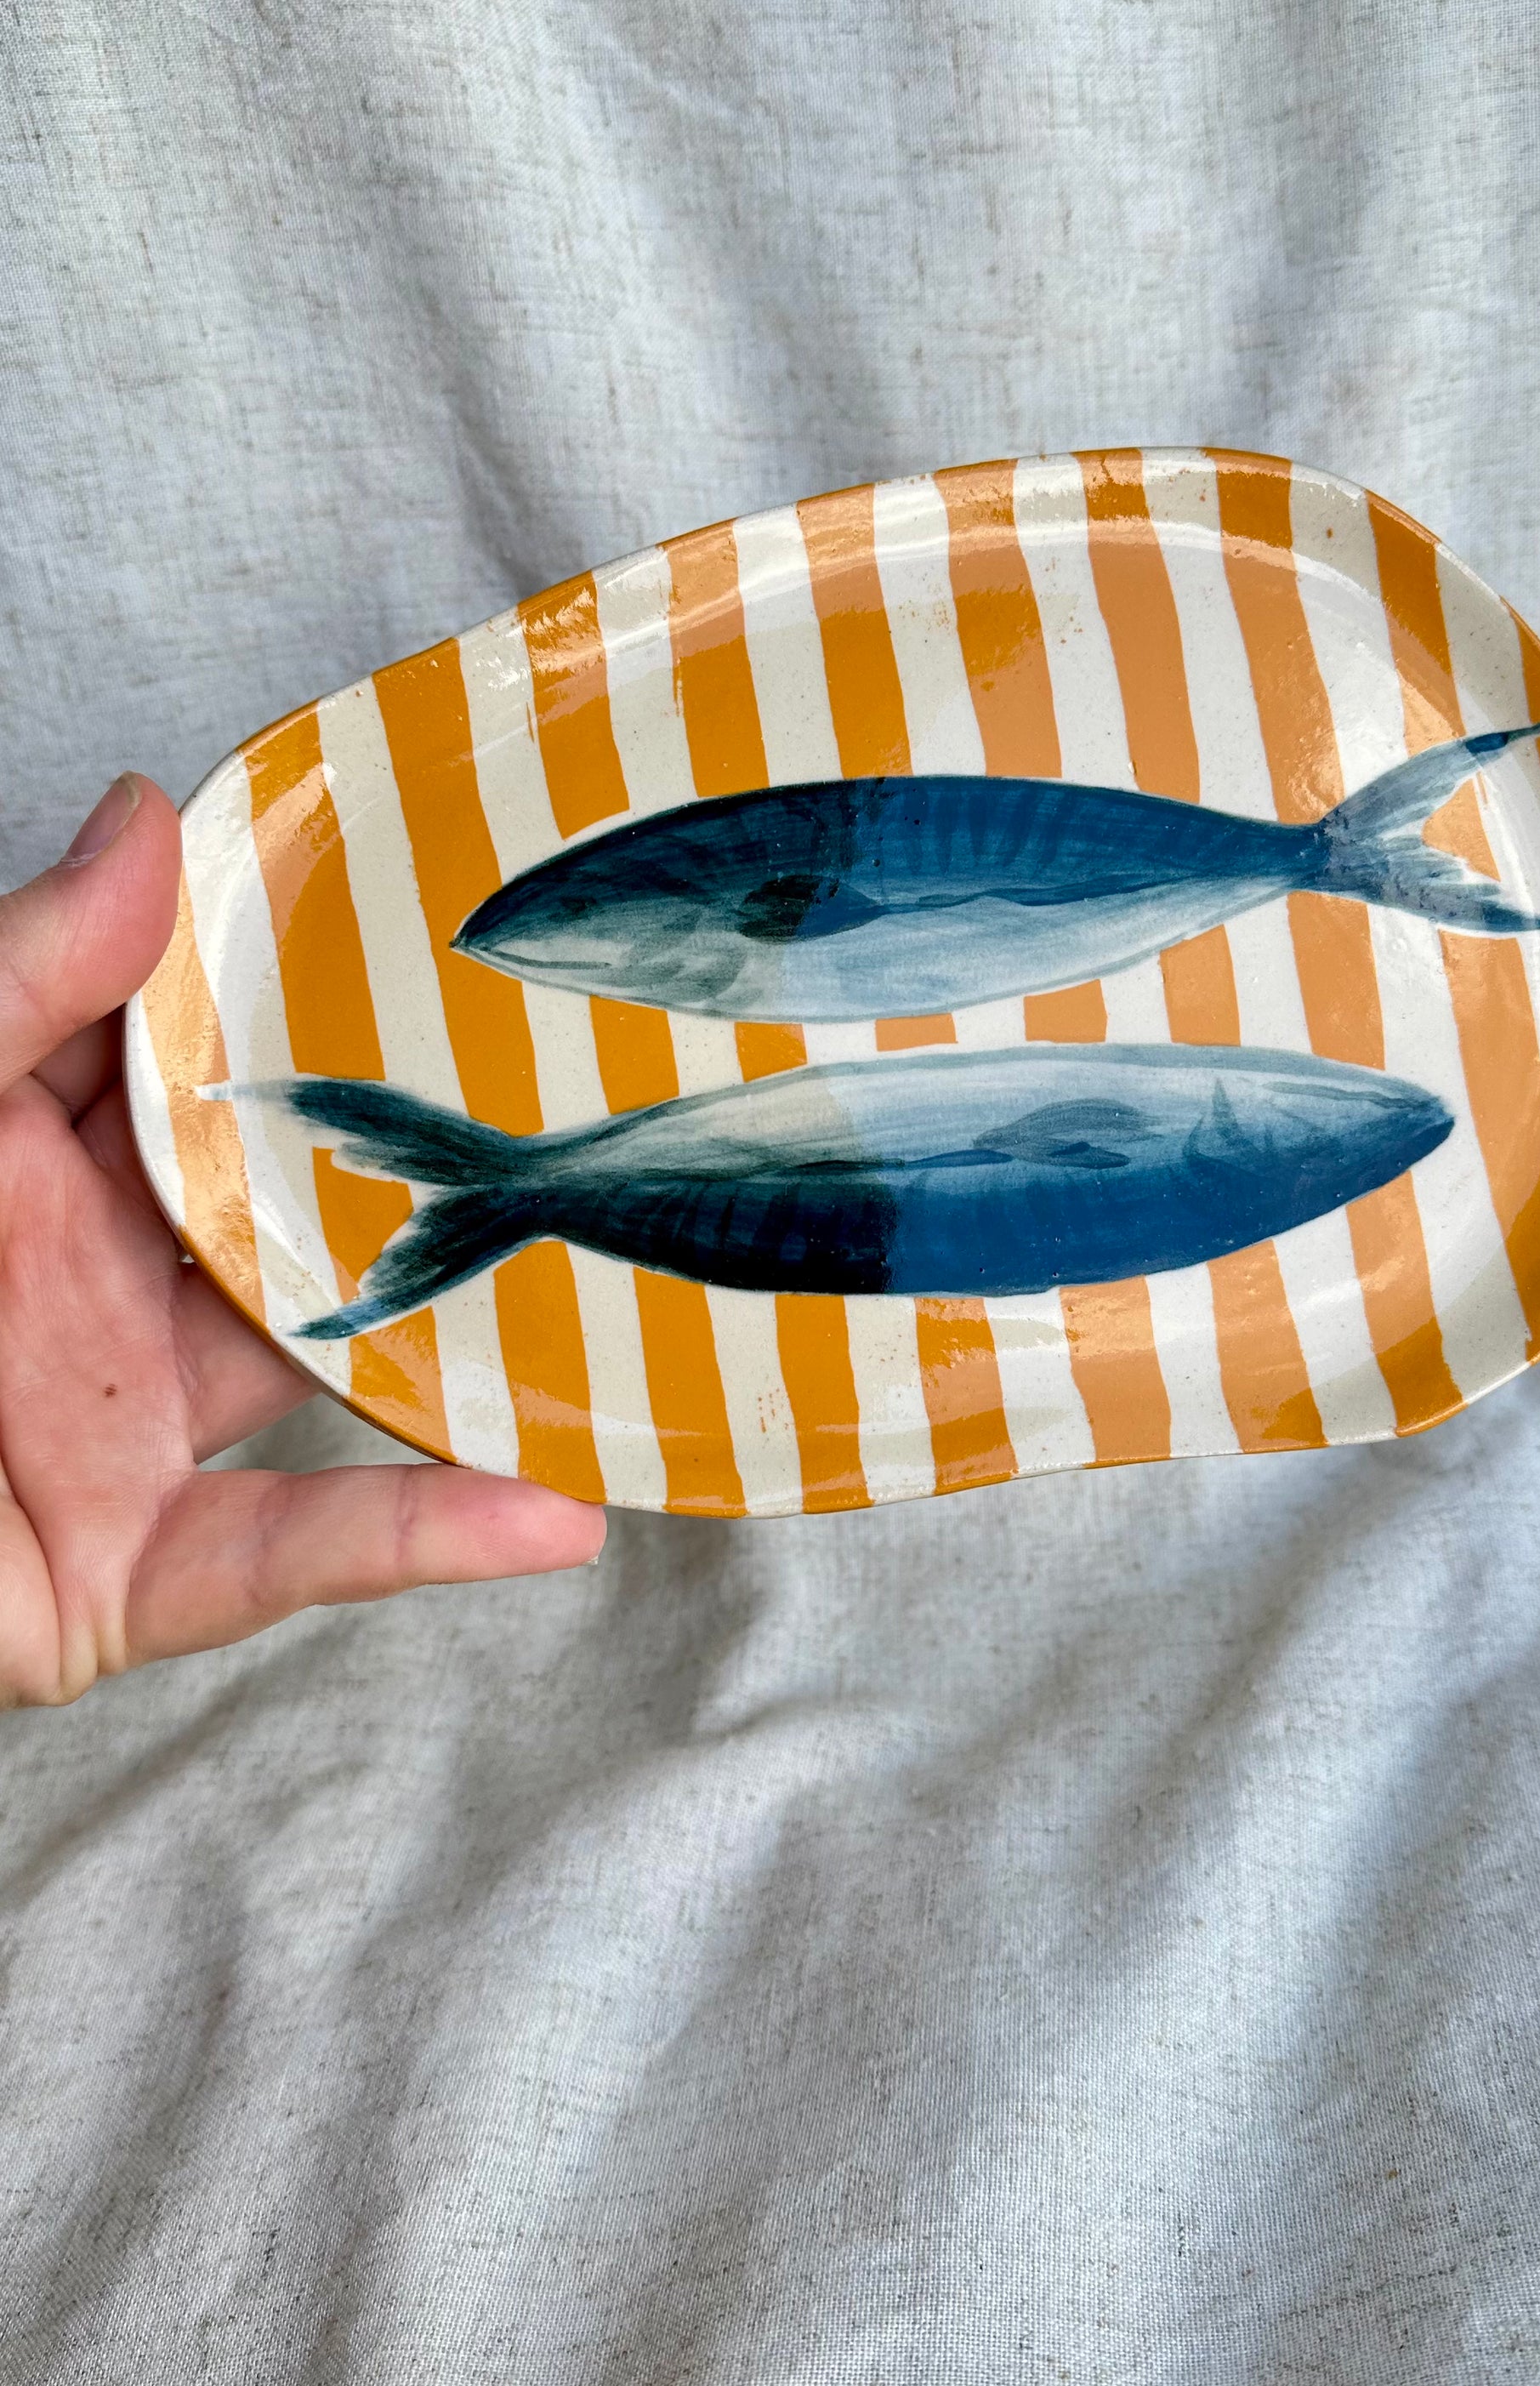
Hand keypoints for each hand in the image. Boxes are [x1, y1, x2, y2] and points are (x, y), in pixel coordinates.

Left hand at [0, 775, 604, 1704]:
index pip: (188, 1040)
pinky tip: (554, 1510)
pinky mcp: (135, 1569)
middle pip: (290, 1190)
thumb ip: (14, 980)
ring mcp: (118, 1419)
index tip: (448, 897)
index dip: (307, 973)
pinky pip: (302, 1547)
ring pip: (328, 1358)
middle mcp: (85, 1273)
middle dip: (432, 1138)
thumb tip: (147, 816)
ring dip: (474, 1328)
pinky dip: (427, 1536)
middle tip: (597, 1069)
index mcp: (15, 1147)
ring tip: (633, 1265)